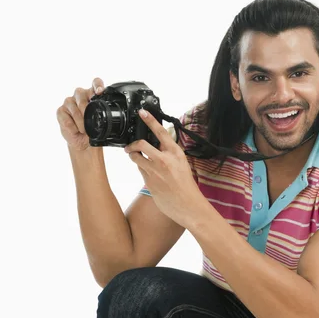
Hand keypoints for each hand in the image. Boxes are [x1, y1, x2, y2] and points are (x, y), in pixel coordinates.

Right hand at [56, 77, 104, 151]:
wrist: (83, 142)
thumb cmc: (92, 130)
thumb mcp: (101, 121)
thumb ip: (103, 113)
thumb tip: (108, 115)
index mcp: (92, 94)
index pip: (95, 83)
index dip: (97, 85)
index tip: (99, 92)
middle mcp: (80, 95)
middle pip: (82, 96)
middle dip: (86, 111)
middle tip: (89, 122)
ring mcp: (69, 102)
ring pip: (74, 109)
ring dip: (80, 122)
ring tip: (83, 130)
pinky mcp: (61, 111)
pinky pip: (66, 118)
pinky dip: (72, 127)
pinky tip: (75, 129)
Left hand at [124, 110, 205, 228]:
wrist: (188, 205)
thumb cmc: (187, 186)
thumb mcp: (182, 164)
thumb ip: (170, 154)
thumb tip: (159, 145)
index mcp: (175, 152)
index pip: (160, 131)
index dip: (150, 120)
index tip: (142, 112)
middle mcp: (164, 159)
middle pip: (141, 144)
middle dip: (132, 145)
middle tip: (130, 147)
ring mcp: (155, 171)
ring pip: (136, 158)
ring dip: (133, 157)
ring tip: (135, 158)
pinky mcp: (148, 182)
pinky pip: (140, 171)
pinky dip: (141, 170)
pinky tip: (148, 173)